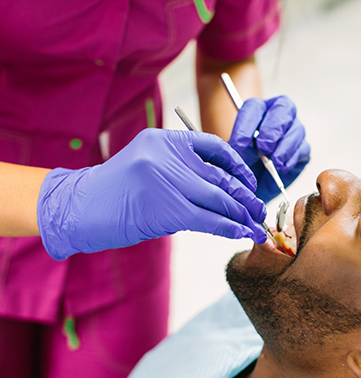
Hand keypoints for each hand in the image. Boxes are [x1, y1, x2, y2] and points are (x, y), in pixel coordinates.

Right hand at [38, 128, 266, 260]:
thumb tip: (222, 191)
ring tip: (256, 226)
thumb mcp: (147, 165)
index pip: (214, 146)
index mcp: (165, 139)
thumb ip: (181, 170)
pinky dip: (228, 228)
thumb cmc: (115, 191)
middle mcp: (168, 155)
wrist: (79, 208)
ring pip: (218, 199)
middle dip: (244, 197)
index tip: (248, 183)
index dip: (238, 166)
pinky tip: (240, 234)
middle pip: (220, 177)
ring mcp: (167, 180)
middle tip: (259, 211)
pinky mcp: (167, 208)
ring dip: (241, 215)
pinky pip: (208, 219)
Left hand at [228, 96, 310, 203]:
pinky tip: (280, 168)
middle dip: (273, 129)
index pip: (255, 107)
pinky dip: (291, 159)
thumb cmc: (245, 162)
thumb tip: (242, 143)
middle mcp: (278, 115)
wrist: (255, 184)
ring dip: (284, 147)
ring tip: (273, 162)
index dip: (247, 124)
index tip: (240, 144)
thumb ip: (238, 143)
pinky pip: (302, 149)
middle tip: (264, 148)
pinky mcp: (302, 149)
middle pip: (284, 107)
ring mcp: (293, 130)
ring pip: (296, 129)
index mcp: (258, 110)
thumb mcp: (236, 152)